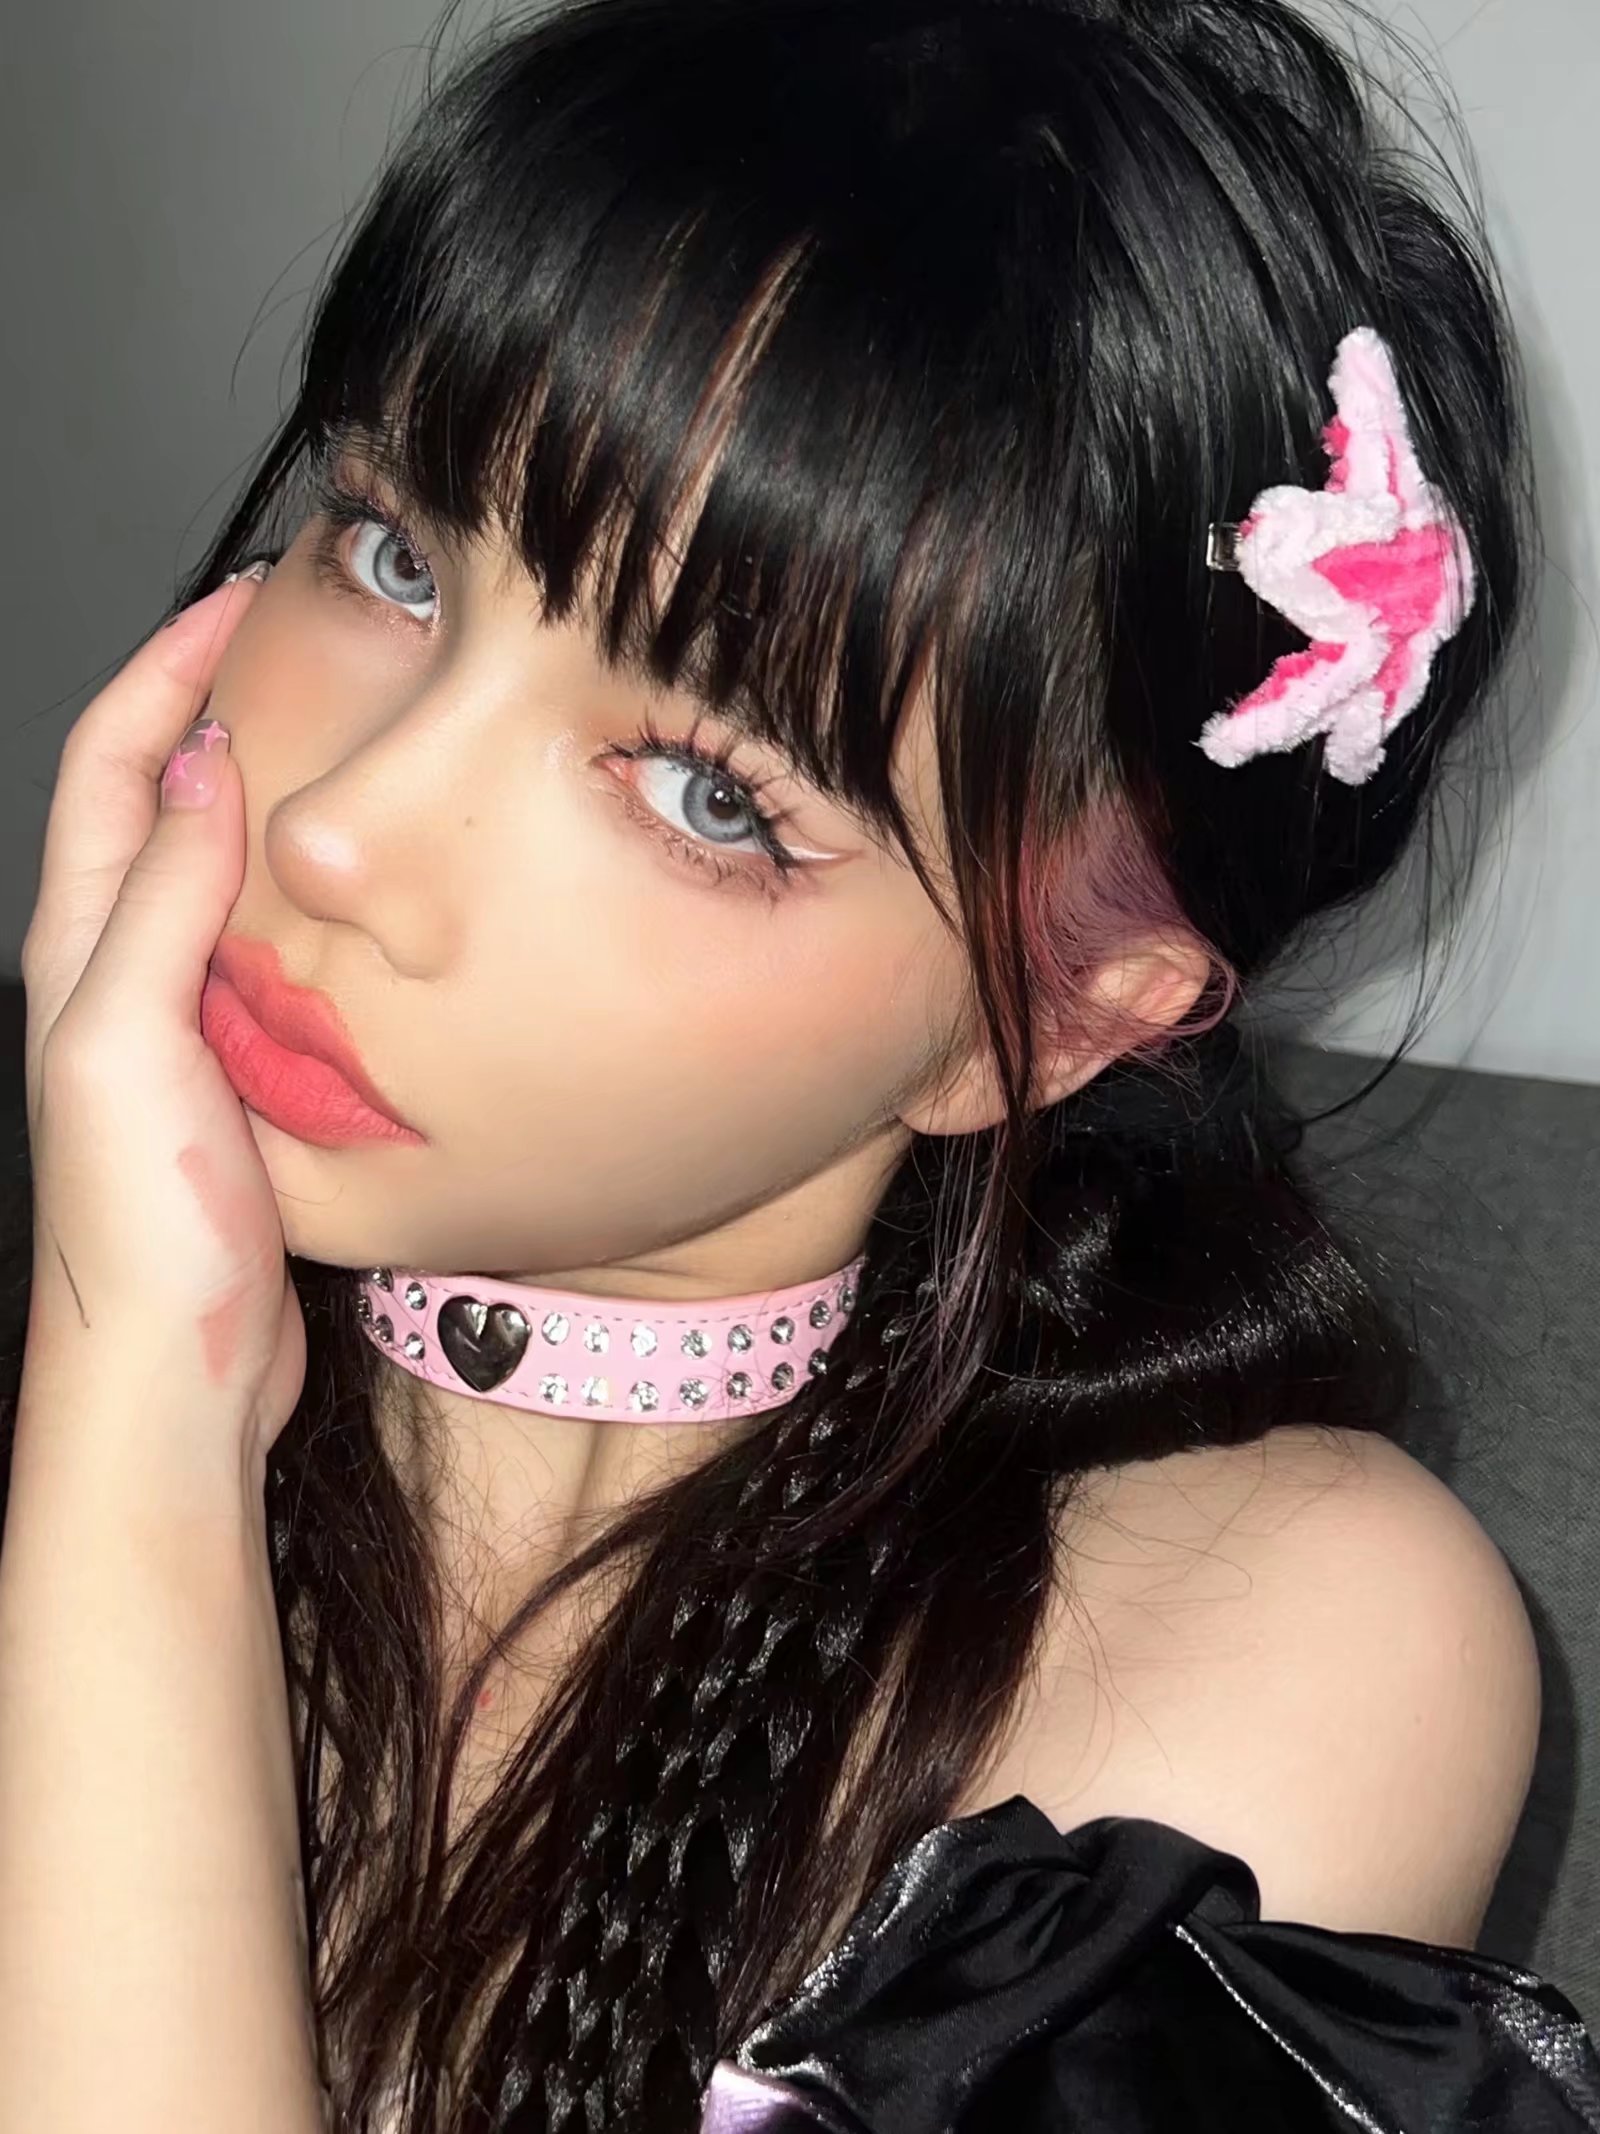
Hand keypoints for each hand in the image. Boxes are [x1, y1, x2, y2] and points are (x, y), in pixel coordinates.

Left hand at [18, 568, 304, 1506]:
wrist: (176, 1369)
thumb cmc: (139, 1233)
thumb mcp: (131, 1044)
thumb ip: (157, 907)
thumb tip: (196, 772)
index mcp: (78, 953)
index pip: (110, 768)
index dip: (164, 670)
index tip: (238, 603)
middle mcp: (116, 976)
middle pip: (148, 801)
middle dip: (207, 705)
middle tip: (290, 646)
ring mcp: (173, 1024)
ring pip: (205, 870)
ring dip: (256, 792)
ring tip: (330, 741)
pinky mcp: (232, 1074)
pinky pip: (253, 947)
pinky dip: (294, 891)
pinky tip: (350, 899)